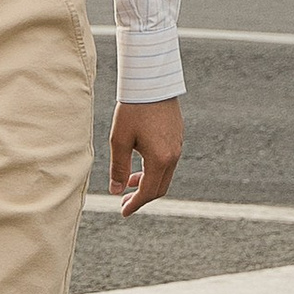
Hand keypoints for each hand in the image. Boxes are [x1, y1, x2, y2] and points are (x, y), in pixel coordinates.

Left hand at [110, 97, 182, 214]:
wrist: (151, 81)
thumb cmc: (133, 109)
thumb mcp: (120, 139)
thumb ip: (118, 168)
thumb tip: (115, 190)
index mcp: (160, 159)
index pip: (148, 192)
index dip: (135, 204)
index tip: (123, 211)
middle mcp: (173, 155)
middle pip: (160, 187)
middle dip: (142, 196)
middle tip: (124, 200)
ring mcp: (178, 145)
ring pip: (164, 174)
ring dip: (147, 182)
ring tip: (129, 181)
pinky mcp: (177, 136)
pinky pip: (168, 161)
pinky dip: (154, 169)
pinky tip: (140, 162)